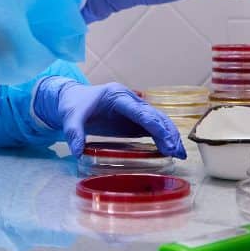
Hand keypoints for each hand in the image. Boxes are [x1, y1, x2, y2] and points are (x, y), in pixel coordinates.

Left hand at [33, 77, 185, 158]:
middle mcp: (129, 100)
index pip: (141, 112)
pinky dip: (162, 137)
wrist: (70, 98)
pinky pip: (151, 127)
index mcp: (116, 96)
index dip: (155, 127)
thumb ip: (74, 133)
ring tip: (179, 154)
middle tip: (177, 153)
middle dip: (168, 133)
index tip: (166, 143)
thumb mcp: (70, 118)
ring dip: (169, 136)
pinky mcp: (132, 118)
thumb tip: (77, 152)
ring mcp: (133, 108)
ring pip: (157, 120)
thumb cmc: (72, 105)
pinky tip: (169, 150)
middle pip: (154, 115)